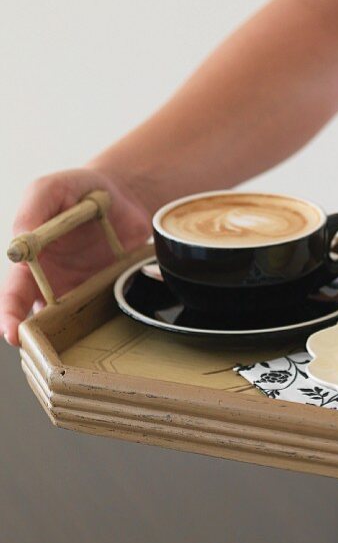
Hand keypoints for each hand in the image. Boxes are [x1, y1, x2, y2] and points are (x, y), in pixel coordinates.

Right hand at [1, 168, 153, 345]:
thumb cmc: (76, 189)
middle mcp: (52, 281)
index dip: (10, 314)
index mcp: (30, 260)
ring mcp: (82, 289)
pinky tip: (109, 329)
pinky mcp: (110, 290)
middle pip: (39, 319)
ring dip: (73, 336)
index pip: (14, 293)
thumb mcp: (50, 189)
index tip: (13, 333)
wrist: (121, 193)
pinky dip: (106, 321)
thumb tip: (19, 244)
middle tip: (44, 354)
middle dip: (39, 339)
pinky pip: (106, 311)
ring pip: (72, 323)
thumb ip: (32, 210)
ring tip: (76, 350)